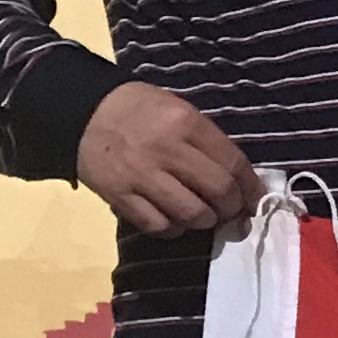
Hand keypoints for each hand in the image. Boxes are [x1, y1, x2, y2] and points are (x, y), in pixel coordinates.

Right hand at [75, 80, 260, 235]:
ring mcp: (142, 176)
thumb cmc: (138, 109)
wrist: (81, 112)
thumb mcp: (178, 110)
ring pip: (192, 214)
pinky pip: (159, 226)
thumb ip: (207, 141)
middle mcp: (167, 150)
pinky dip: (173, 229)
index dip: (251, 188)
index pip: (233, 164)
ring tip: (202, 214)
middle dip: (232, 208)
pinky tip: (173, 219)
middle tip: (230, 211)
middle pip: (218, 192)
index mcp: (186, 124)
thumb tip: (238, 179)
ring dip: (204, 221)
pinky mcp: (120, 196)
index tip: (256, 200)